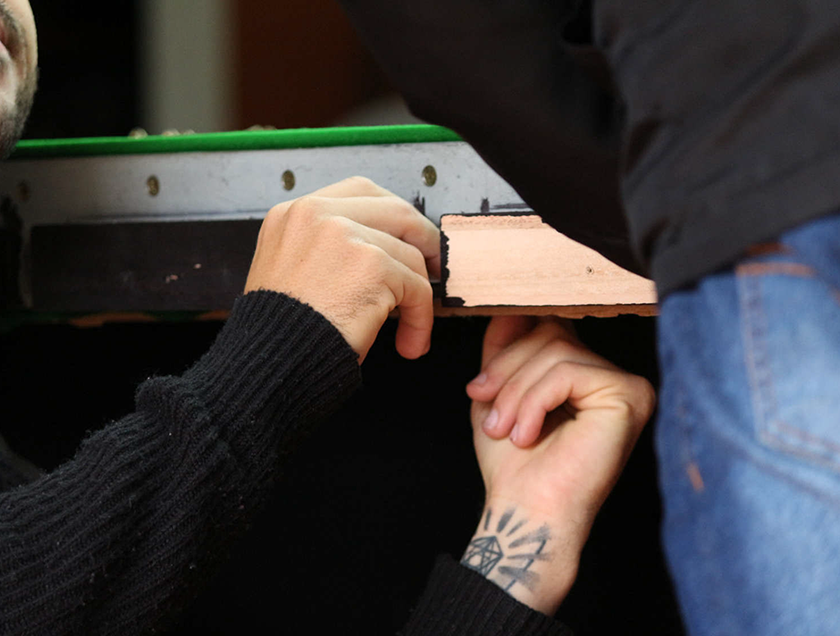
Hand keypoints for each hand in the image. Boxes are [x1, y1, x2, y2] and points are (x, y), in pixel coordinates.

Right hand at [245, 177, 440, 362]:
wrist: (269, 365)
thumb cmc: (280, 333)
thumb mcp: (288, 272)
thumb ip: (327, 250)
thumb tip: (383, 251)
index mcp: (293, 214)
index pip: (360, 192)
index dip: (393, 216)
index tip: (408, 239)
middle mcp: (316, 215)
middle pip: (395, 210)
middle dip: (423, 240)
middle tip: (435, 269)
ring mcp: (344, 235)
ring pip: (410, 256)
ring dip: (419, 296)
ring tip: (411, 329)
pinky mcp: (372, 265)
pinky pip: (417, 288)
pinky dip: (421, 319)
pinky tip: (410, 342)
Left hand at [460, 316, 654, 613]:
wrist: (526, 510)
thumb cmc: (514, 464)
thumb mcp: (498, 393)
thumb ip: (504, 348)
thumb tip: (505, 306)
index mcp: (583, 372)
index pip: (547, 325)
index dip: (509, 343)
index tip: (481, 385)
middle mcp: (610, 374)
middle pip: (551, 331)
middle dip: (507, 371)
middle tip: (488, 414)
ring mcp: (625, 383)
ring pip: (556, 349)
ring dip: (516, 392)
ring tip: (505, 430)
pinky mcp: (630, 395)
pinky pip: (568, 371)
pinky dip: (535, 401)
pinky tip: (528, 434)